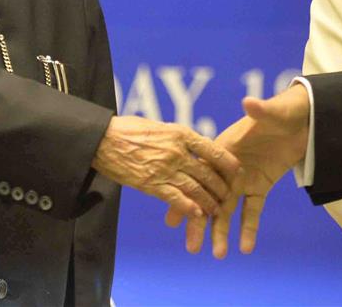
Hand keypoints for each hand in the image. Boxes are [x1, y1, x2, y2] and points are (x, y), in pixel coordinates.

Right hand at [92, 115, 238, 217]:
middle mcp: (177, 152)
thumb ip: (178, 137)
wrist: (103, 139)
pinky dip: (189, 208)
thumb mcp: (160, 127)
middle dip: (221, 187)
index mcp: (181, 134)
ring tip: (217, 210)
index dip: (227, 162)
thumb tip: (192, 145)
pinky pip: (176, 198)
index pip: (212, 149)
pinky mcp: (152, 184)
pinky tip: (198, 215)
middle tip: (230, 196)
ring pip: (196, 188)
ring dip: (209, 201)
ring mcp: (165, 169)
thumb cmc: (129, 130)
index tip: (238, 170)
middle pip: (207, 173)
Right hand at [168, 85, 309, 257]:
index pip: (200, 175)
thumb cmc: (284, 111)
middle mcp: (229, 168)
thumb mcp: (273, 113)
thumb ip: (260, 111)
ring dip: (222, 231)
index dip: (186, 196)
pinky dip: (249, 229)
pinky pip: (252, 211)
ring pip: (228, 210)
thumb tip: (249, 102)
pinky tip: (244, 249)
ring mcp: (244, 179)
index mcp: (225, 148)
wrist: (304, 119)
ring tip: (217, 255)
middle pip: (210, 198)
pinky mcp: (261, 186)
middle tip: (191, 248)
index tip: (171, 218)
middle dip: (200, 222)